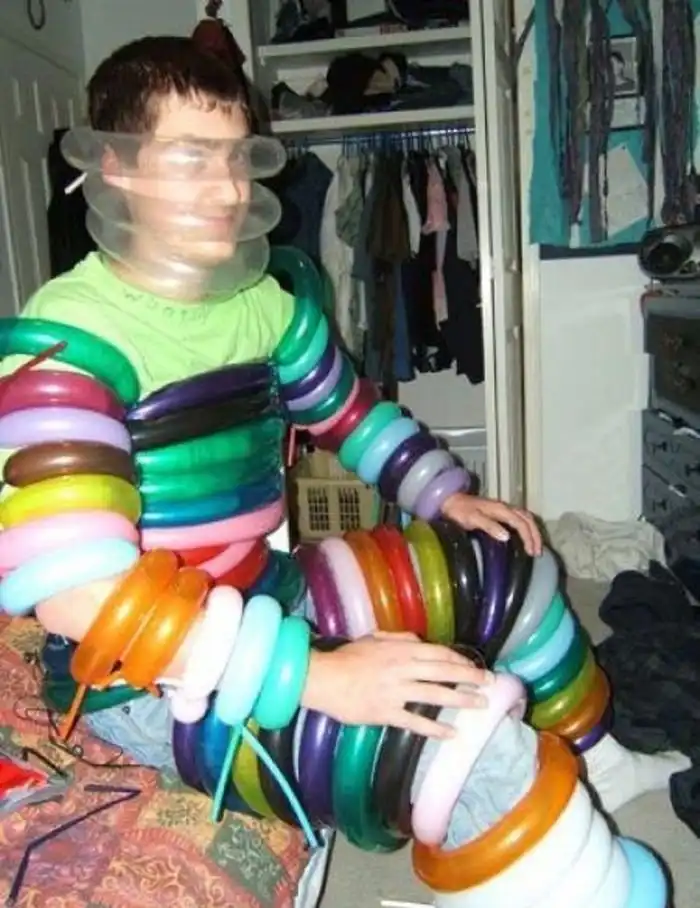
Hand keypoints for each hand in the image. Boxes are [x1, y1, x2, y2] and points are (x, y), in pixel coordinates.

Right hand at [302, 632, 493, 738]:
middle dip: (469, 677)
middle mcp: (402, 668)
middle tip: (489, 683)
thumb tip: (421, 642)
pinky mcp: (386, 712)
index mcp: (400, 649)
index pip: (438, 653)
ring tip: (479, 705)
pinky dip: (435, 728)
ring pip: (435, 694)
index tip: (475, 667)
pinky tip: (452, 733)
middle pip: (443, 671)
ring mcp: (395, 691)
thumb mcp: (374, 638)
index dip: (460, 660)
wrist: (323, 678)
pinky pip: (416, 721)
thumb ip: (400, 638)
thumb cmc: (348, 657)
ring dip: (461, 699)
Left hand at [441, 492, 541, 556]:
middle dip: (535, 535)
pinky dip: (526, 528)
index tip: (531, 552)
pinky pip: (519, 518)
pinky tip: (525, 538)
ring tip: (535, 547)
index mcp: (500, 509)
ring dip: (533, 531)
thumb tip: (507, 537)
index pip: (520, 523)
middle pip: (527, 519)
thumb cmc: (459, 511)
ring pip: (525, 517)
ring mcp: (503, 509)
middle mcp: (505, 507)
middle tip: (538, 552)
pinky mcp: (499, 512)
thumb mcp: (472, 519)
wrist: (450, 501)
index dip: (528, 537)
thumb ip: (489, 526)